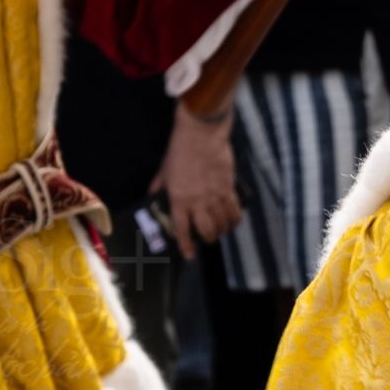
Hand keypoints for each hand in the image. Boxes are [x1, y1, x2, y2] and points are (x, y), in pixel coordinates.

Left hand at [152, 105, 241, 248]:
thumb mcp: (164, 171)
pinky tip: (233, 221)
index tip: (189, 254)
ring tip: (221, 231)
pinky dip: (235, 219)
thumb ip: (159, 188)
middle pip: (206, 231)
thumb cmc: (180, 151)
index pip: (182, 229)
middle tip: (207, 239)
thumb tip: (154, 199)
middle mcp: (198, 201)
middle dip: (208, 239)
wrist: (201, 135)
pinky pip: (234, 211)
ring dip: (222, 231)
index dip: (186, 245)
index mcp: (179, 198)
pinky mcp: (229, 188)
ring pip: (222, 224)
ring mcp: (215, 196)